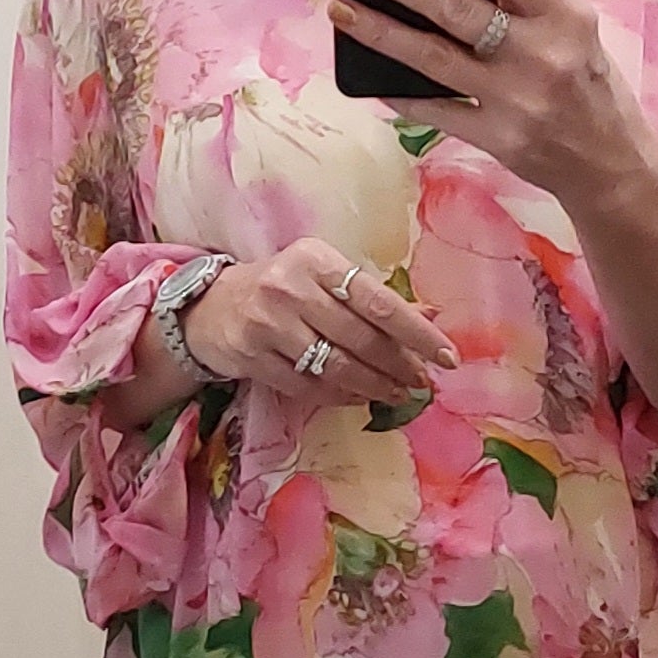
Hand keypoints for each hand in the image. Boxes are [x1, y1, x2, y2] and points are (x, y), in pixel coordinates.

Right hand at [182, 236, 457, 407]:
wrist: (211, 305)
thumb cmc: (282, 287)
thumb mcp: (322, 276)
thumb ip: (370, 296)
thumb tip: (430, 315)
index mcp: (317, 260)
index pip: (379, 302)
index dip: (418, 333)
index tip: (446, 356)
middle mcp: (292, 287)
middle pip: (361, 338)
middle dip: (399, 366)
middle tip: (421, 382)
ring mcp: (269, 324)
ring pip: (336, 367)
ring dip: (374, 387)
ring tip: (397, 394)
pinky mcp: (252, 357)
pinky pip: (308, 386)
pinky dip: (340, 396)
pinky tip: (358, 397)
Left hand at [329, 0, 647, 210]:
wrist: (611, 163)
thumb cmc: (586, 81)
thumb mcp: (571, 27)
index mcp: (563, 12)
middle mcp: (540, 53)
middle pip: (453, 7)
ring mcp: (516, 100)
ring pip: (433, 57)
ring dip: (381, 30)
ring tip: (343, 8)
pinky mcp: (498, 139)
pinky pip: (435, 109)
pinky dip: (399, 91)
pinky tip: (369, 75)